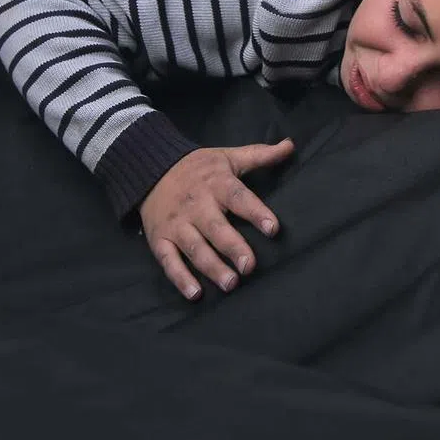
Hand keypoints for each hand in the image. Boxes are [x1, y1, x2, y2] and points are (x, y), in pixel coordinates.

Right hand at [140, 139, 294, 298]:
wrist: (150, 168)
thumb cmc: (198, 167)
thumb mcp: (228, 157)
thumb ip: (260, 155)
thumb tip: (290, 145)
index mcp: (216, 184)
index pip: (239, 198)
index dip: (257, 213)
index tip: (273, 229)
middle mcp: (196, 205)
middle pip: (216, 228)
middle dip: (233, 247)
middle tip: (250, 266)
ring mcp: (177, 224)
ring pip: (195, 248)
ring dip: (212, 267)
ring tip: (230, 283)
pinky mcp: (160, 239)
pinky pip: (169, 261)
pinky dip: (180, 278)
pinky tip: (195, 294)